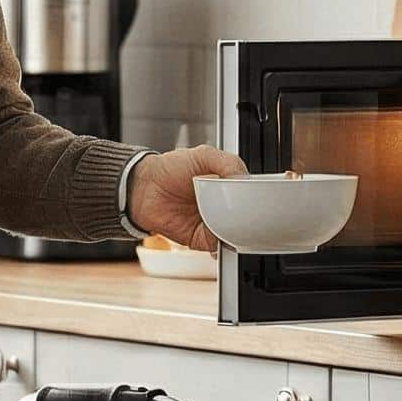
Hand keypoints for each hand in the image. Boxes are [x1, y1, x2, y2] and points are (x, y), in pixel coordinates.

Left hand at [126, 144, 247, 253]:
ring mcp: (214, 224)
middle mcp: (223, 206)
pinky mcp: (202, 239)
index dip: (255, 197)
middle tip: (244, 211)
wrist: (144, 189)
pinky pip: (219, 246)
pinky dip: (223, 244)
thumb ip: (227, 162)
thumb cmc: (170, 169)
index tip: (257, 198)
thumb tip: (243, 177)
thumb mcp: (203, 155)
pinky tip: (223, 236)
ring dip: (236, 231)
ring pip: (235, 233)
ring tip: (231, 220)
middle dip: (248, 217)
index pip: (250, 194)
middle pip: (245, 217)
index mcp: (227, 185)